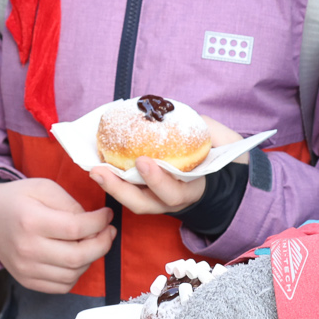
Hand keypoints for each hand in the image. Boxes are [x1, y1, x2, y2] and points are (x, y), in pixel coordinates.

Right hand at [0, 178, 114, 293]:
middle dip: (102, 245)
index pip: (75, 228)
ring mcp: (26, 269)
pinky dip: (76, 274)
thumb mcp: (43, 187)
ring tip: (91, 243)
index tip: (107, 216)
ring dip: (90, 259)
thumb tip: (93, 224)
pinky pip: (62, 286)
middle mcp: (28, 248)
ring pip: (73, 274)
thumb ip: (70, 203)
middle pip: (77, 256)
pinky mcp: (27, 281)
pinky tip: (76, 258)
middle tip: (108, 233)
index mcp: (31, 220)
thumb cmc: (16, 199)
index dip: (99, 223)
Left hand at [88, 115, 245, 216]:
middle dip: (119, 189)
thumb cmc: (220, 157)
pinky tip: (97, 163)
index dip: (157, 180)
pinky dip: (111, 178)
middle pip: (142, 204)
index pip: (173, 194)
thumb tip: (184, 115)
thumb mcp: (224, 144)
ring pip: (130, 199)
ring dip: (110, 185)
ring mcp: (156, 198)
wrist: (219, 176)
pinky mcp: (145, 191)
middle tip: (101, 170)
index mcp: (192, 190)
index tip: (143, 161)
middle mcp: (170, 200)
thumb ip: (210, 131)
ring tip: (93, 168)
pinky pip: (126, 189)